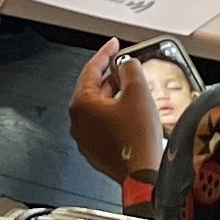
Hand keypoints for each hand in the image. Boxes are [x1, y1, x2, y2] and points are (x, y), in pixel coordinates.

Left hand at [68, 38, 165, 184]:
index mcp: (81, 104)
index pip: (91, 69)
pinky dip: (116, 115)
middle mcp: (78, 122)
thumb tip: (127, 64)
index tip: (114, 45)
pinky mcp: (96, 151)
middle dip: (113, 77)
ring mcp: (85, 139)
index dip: (106, 53)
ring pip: (100, 108)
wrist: (142, 175)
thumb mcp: (138, 91)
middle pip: (94, 89)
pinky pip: (104, 125)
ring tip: (136, 92)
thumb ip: (130, 68)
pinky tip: (133, 115)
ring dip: (116, 97)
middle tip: (129, 69)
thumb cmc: (137, 138)